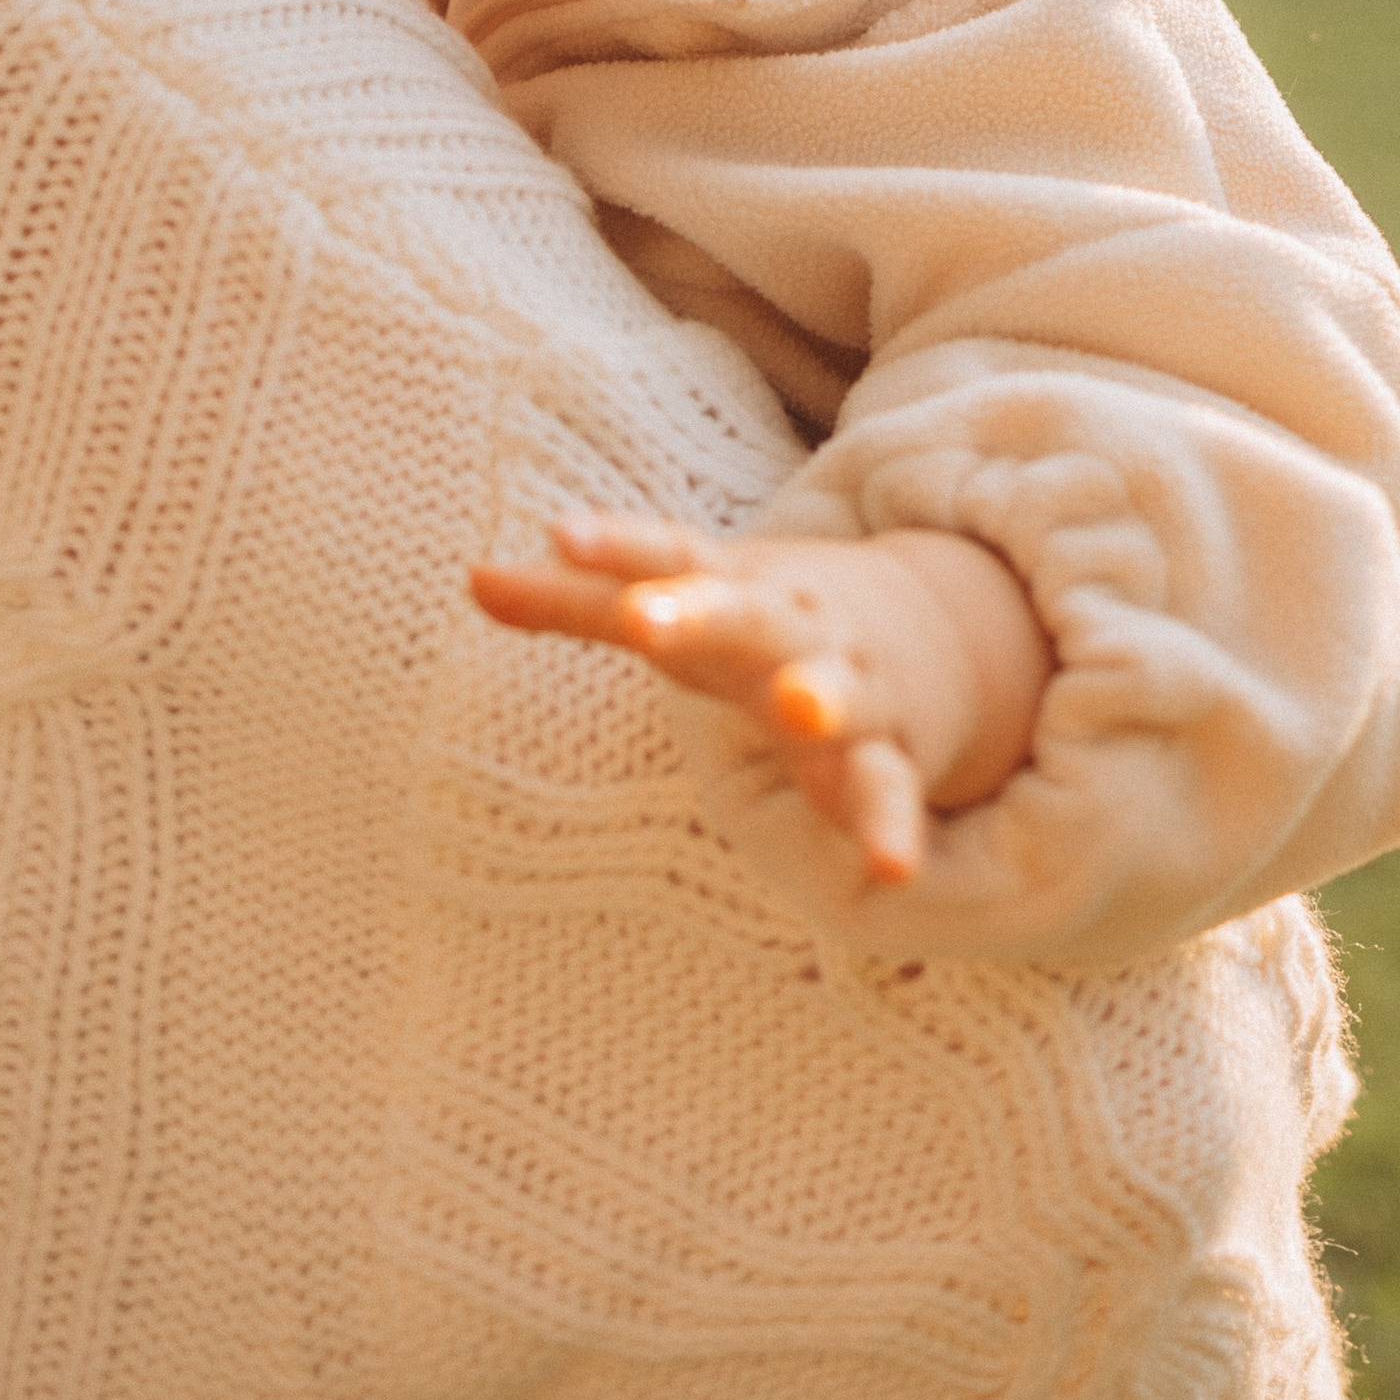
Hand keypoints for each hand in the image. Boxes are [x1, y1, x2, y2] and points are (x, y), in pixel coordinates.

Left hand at [471, 517, 1049, 886]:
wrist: (929, 630)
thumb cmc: (762, 620)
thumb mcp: (678, 604)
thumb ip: (577, 601)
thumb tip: (470, 577)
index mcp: (730, 586)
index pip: (667, 556)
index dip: (614, 546)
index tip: (561, 532)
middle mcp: (790, 626)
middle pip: (742, 614)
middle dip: (697, 613)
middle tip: (645, 622)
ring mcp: (846, 685)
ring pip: (834, 692)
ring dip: (818, 699)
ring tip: (800, 709)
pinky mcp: (886, 756)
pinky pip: (887, 792)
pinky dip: (889, 825)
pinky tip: (889, 868)